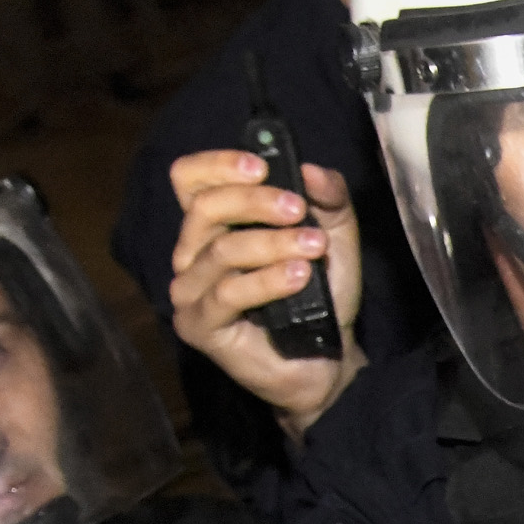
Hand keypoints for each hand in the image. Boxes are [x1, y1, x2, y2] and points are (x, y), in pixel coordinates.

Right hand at [167, 149, 367, 435]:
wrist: (328, 359)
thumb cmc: (320, 295)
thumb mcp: (334, 236)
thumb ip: (329, 199)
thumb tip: (312, 171)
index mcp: (214, 225)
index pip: (189, 179)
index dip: (217, 165)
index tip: (261, 166)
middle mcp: (192, 253)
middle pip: (205, 208)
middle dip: (256, 202)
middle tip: (298, 209)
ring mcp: (191, 291)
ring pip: (221, 250)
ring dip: (273, 243)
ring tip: (314, 247)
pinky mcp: (199, 326)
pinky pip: (228, 293)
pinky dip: (267, 281)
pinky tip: (299, 276)